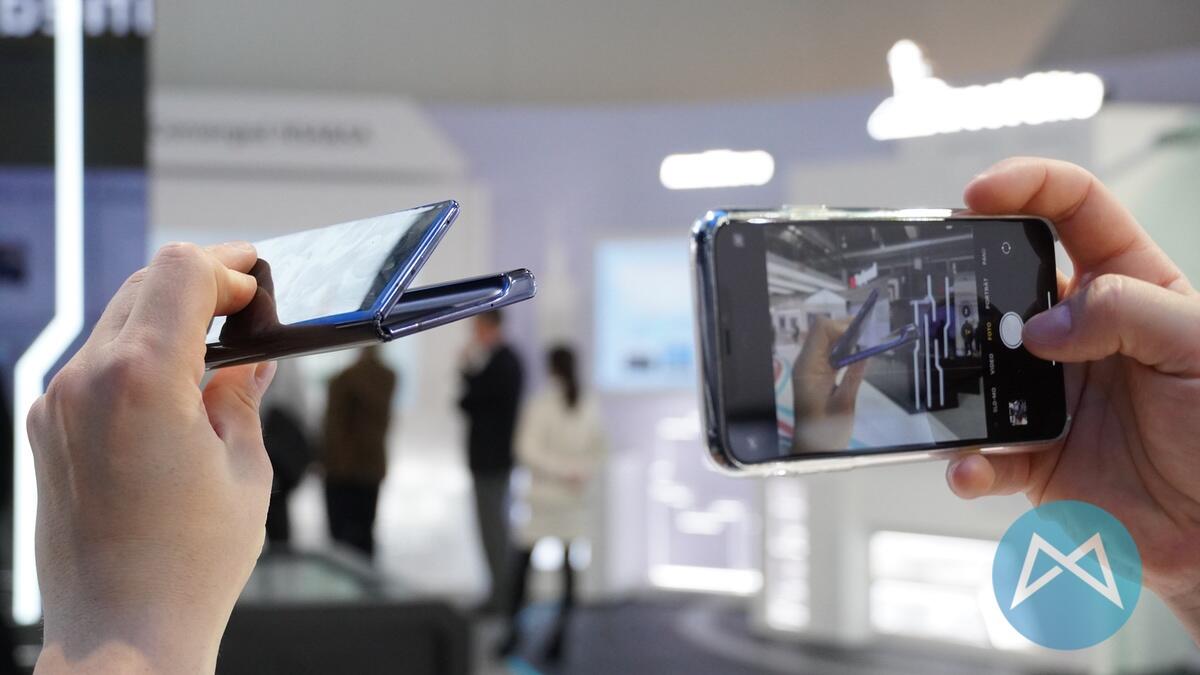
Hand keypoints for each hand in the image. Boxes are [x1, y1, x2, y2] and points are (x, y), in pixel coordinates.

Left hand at [29, 242, 276, 672]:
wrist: (121, 635)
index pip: (181, 273)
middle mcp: (85, 380)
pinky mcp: (45, 429)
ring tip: (216, 347)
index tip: (259, 280)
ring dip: (167, 316)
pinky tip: (176, 385)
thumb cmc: (191, 563)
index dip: (230, 266)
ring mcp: (56, 404)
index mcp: (142, 379)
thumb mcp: (244, 467)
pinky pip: (95, 363)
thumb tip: (249, 357)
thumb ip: (242, 394)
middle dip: (201, 284)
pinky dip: (137, 354)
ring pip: (116, 319)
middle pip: (144, 284)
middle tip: (247, 305)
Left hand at [791, 317, 867, 451]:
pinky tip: (858, 356)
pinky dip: (843, 350)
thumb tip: (867, 351)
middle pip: (823, 331)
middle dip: (846, 329)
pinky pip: (828, 353)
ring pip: (826, 340)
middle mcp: (806, 362)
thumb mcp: (845, 403)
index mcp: (809, 366)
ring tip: (868, 344)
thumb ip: (855, 375)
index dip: (843, 326)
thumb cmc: (828, 431)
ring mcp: (809, 367)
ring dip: (846, 339)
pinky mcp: (816, 374)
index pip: (821, 329)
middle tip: (870, 337)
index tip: (864, 335)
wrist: (813, 449)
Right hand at [943, 158, 1199, 640]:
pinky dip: (966, 460)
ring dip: (957, 373)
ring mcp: (1049, 392)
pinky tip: (972, 462)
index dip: (1025, 187)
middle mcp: (1080, 333)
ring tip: (956, 384)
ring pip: (979, 365)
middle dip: (967, 276)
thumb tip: (1041, 327)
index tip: (978, 196)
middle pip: (1006, 280)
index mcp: (1128, 286)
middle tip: (943, 288)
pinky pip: (982, 452)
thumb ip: (1126, 312)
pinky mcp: (1032, 455)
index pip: (1072, 210)